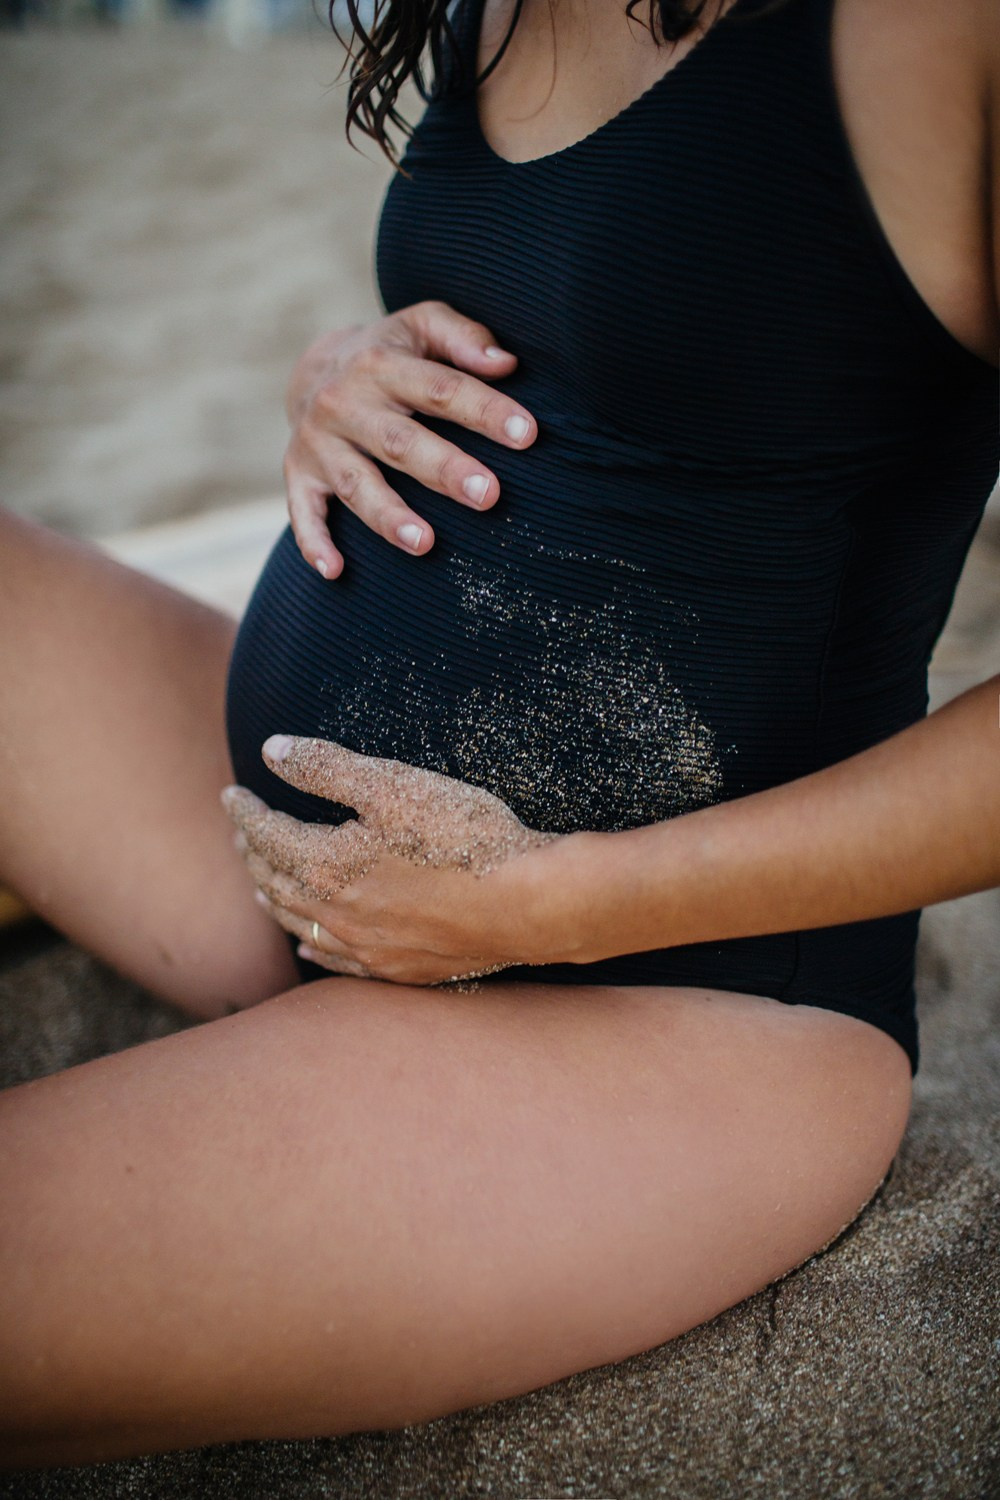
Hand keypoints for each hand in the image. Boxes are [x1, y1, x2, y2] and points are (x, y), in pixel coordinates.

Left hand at [221, 735, 574, 986]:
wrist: (528, 902)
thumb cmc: (462, 836)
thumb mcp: (392, 784)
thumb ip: (326, 767)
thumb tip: (271, 751)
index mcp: (325, 865)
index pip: (266, 834)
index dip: (245, 811)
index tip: (231, 792)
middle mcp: (335, 913)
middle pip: (274, 881)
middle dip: (251, 852)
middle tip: (241, 831)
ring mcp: (366, 948)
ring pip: (299, 923)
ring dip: (273, 899)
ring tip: (258, 884)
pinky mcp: (399, 968)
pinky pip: (337, 961)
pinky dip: (312, 946)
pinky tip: (307, 944)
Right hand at [283, 302, 537, 578]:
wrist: (312, 370)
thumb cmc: (390, 355)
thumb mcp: (422, 328)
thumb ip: (463, 339)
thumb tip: (506, 364)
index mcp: (381, 364)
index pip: (440, 388)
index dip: (483, 411)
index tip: (526, 434)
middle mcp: (344, 403)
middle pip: (399, 441)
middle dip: (444, 469)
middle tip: (488, 495)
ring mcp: (318, 443)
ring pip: (356, 483)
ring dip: (388, 515)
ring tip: (425, 542)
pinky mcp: (299, 475)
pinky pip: (303, 513)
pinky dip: (314, 542)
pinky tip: (335, 570)